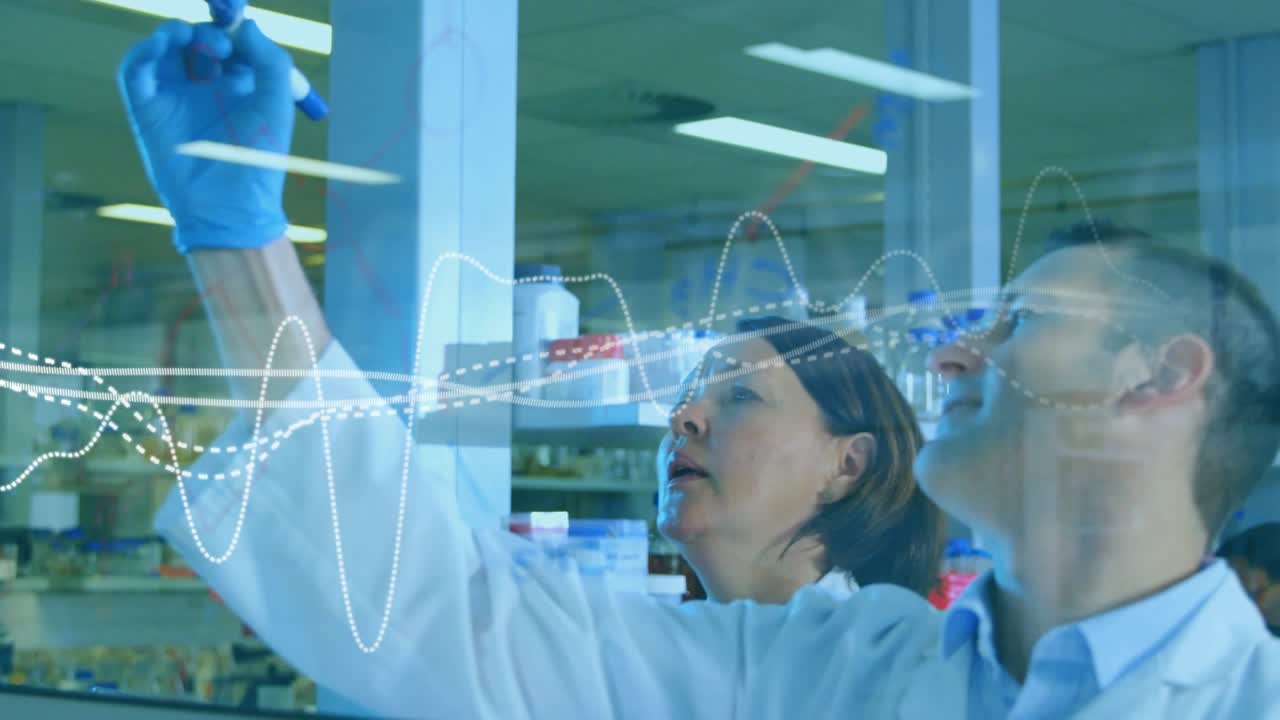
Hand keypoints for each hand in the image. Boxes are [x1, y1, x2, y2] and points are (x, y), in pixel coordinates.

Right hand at [118, 20, 295, 252]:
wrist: (230, 205)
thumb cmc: (259, 159)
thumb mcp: (276, 105)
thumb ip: (271, 61)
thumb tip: (246, 24)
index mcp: (238, 87)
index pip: (231, 43)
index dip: (233, 30)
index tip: (240, 30)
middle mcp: (205, 89)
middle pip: (196, 41)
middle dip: (206, 33)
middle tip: (220, 47)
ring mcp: (174, 97)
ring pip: (164, 49)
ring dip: (171, 33)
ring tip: (187, 36)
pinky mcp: (147, 110)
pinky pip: (135, 72)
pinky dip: (142, 51)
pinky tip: (159, 44)